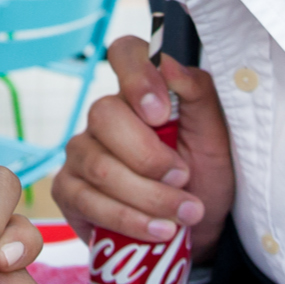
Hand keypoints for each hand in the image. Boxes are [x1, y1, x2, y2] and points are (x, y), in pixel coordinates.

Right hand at [53, 37, 233, 260]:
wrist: (196, 230)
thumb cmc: (205, 175)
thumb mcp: (216, 137)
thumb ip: (197, 94)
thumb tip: (169, 64)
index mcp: (140, 92)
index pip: (124, 53)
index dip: (137, 77)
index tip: (161, 114)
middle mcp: (104, 116)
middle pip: (105, 116)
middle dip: (151, 158)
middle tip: (185, 180)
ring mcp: (81, 152)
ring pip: (100, 166)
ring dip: (149, 197)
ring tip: (184, 214)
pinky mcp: (68, 190)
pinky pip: (89, 202)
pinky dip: (130, 220)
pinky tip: (159, 230)